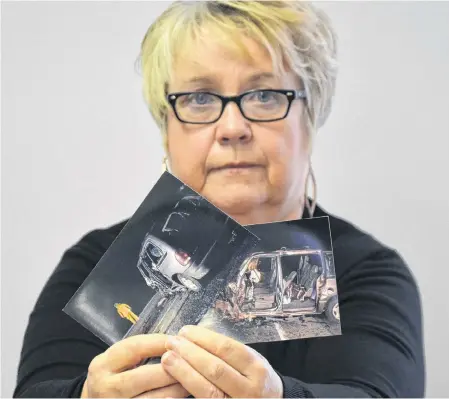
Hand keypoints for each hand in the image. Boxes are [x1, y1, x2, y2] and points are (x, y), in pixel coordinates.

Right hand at [82, 334, 189, 397]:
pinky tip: (185, 393)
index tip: (179, 338)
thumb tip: (176, 340)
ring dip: (178, 388)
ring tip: (195, 377)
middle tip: (192, 359)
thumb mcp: (118, 360)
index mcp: (103, 365)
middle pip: (145, 376)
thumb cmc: (114, 375)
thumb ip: (140, 350)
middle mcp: (106, 388)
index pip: (134, 348)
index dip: (159, 342)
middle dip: (171, 367)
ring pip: (154, 398)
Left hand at [161, 326, 282, 397]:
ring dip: (184, 372)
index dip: (204, 339)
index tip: (186, 331)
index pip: (227, 349)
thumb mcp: (252, 361)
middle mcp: (249, 390)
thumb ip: (230, 352)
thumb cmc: (256, 379)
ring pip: (207, 390)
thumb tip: (196, 337)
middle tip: (172, 342)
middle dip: (190, 353)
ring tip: (168, 358)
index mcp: (257, 369)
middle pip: (215, 369)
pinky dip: (187, 389)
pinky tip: (174, 380)